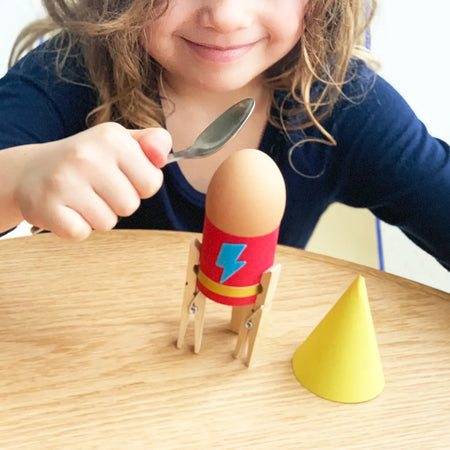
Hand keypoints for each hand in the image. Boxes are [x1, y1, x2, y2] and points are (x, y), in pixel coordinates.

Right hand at [14, 123, 171, 239]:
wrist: (32, 171)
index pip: (152, 183)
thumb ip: (152, 143)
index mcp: (112, 138)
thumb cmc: (87, 160)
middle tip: (97, 188)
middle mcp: (87, 156)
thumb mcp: (121, 141)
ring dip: (98, 216)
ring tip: (81, 198)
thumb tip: (164, 154)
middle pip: (131, 205)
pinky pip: (82, 233)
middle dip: (119, 203)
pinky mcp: (47, 207)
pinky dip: (77, 227)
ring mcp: (64, 182)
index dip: (140, 186)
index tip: (121, 176)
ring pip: (108, 222)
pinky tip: (67, 209)